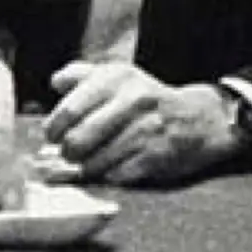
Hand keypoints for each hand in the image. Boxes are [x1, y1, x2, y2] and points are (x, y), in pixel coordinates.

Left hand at [44, 61, 238, 184]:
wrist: (199, 119)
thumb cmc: (148, 99)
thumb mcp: (119, 76)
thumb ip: (82, 75)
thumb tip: (55, 82)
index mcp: (116, 78)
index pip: (69, 110)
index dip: (53, 129)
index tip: (52, 136)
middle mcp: (131, 101)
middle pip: (77, 140)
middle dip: (66, 152)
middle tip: (67, 153)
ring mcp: (144, 131)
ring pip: (93, 162)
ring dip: (83, 167)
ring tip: (85, 162)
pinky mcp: (154, 157)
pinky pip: (114, 175)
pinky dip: (105, 176)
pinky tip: (108, 168)